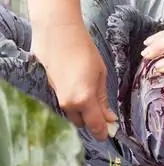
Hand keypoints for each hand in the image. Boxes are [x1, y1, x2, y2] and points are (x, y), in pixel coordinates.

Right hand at [31, 23, 116, 139]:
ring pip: (72, 113)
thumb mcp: (101, 74)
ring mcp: (58, 97)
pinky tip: (78, 84)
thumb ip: (103, 98)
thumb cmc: (84, 50)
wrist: (57, 33)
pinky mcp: (50, 89)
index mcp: (84, 100)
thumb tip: (109, 117)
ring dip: (82, 110)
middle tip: (103, 110)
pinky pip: (65, 102)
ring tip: (90, 91)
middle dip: (92, 120)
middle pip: (82, 123)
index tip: (110, 131)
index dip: (103, 132)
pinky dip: (73, 100)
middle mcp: (69, 103)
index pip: (95, 126)